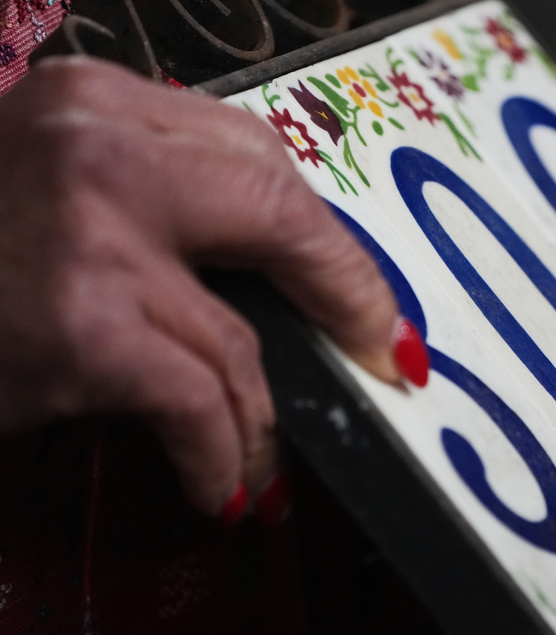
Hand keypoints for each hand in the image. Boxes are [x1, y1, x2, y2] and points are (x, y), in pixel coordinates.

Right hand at [0, 57, 424, 523]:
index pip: (257, 155)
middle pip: (279, 211)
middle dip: (346, 295)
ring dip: (264, 415)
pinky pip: (200, 398)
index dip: (322, 233)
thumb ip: (155, 204)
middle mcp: (98, 145)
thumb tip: (273, 274)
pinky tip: (220, 489)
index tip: (361, 288)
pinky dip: (223, 455)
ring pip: (240, 333)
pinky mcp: (77, 322)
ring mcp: (89, 233)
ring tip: (263, 462)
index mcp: (98, 101)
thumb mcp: (53, 192)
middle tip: (379, 353)